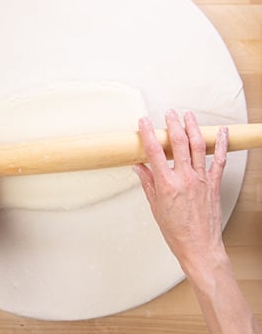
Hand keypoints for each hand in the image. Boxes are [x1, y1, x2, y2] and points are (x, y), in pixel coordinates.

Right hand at [134, 110, 260, 333]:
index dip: (148, 134)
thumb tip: (139, 167)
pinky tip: (221, 133)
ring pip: (198, 147)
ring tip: (188, 116)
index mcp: (167, 184)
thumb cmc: (177, 232)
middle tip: (169, 114)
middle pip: (179, 143)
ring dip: (193, 128)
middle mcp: (185, 178)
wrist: (200, 247)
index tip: (144, 122)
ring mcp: (201, 180)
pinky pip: (219, 160)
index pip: (154, 152)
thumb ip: (148, 183)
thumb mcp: (155, 207)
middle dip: (172, 124)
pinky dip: (221, 145)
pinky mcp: (213, 184)